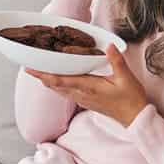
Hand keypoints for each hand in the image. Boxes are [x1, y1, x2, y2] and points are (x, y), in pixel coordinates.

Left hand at [25, 43, 148, 126]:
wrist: (135, 118)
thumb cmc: (131, 99)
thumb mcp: (126, 78)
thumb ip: (116, 61)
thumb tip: (109, 46)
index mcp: (88, 87)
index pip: (60, 80)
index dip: (44, 74)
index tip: (31, 68)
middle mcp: (81, 94)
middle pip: (55, 85)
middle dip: (41, 77)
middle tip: (29, 67)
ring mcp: (83, 99)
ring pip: (59, 90)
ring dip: (48, 81)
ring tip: (38, 72)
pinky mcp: (86, 101)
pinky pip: (66, 93)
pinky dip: (58, 85)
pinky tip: (56, 80)